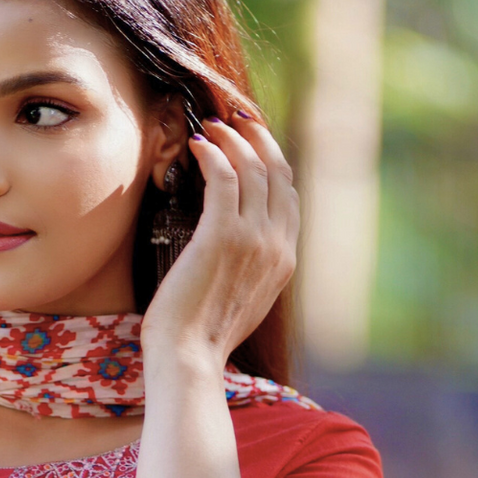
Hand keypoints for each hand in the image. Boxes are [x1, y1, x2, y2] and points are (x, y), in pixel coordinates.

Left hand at [138, 113, 298, 368]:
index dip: (272, 161)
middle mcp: (277, 246)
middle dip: (258, 138)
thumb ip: (247, 269)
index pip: (288, 196)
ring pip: (253, 168)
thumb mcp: (239, 301)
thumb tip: (232, 248)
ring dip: (232, 139)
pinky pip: (225, 176)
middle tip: (234, 119)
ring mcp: (254, 239)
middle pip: (278, 173)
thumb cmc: (200, 337)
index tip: (252, 141)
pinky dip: (213, 153)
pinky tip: (196, 145)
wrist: (189, 359)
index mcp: (285, 261)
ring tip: (209, 126)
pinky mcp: (223, 235)